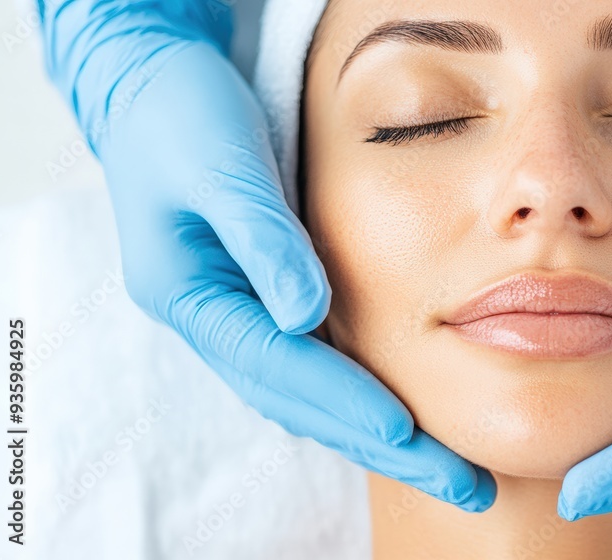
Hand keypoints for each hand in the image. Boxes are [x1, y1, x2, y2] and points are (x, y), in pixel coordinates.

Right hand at [38, 2, 493, 510]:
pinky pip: (312, 364)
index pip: (278, 365)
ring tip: (449, 470)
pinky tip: (403, 419)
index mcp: (190, 294)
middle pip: (301, 402)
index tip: (407, 436)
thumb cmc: (180, 115)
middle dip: (382, 447)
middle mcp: (213, 319)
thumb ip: (262, 237)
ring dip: (377, 435)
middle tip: (462, 486)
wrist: (149, 89)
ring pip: (310, 395)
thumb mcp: (220, 163)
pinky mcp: (260, 300)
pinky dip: (357, 397)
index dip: (345, 402)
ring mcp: (236, 315)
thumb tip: (308, 313)